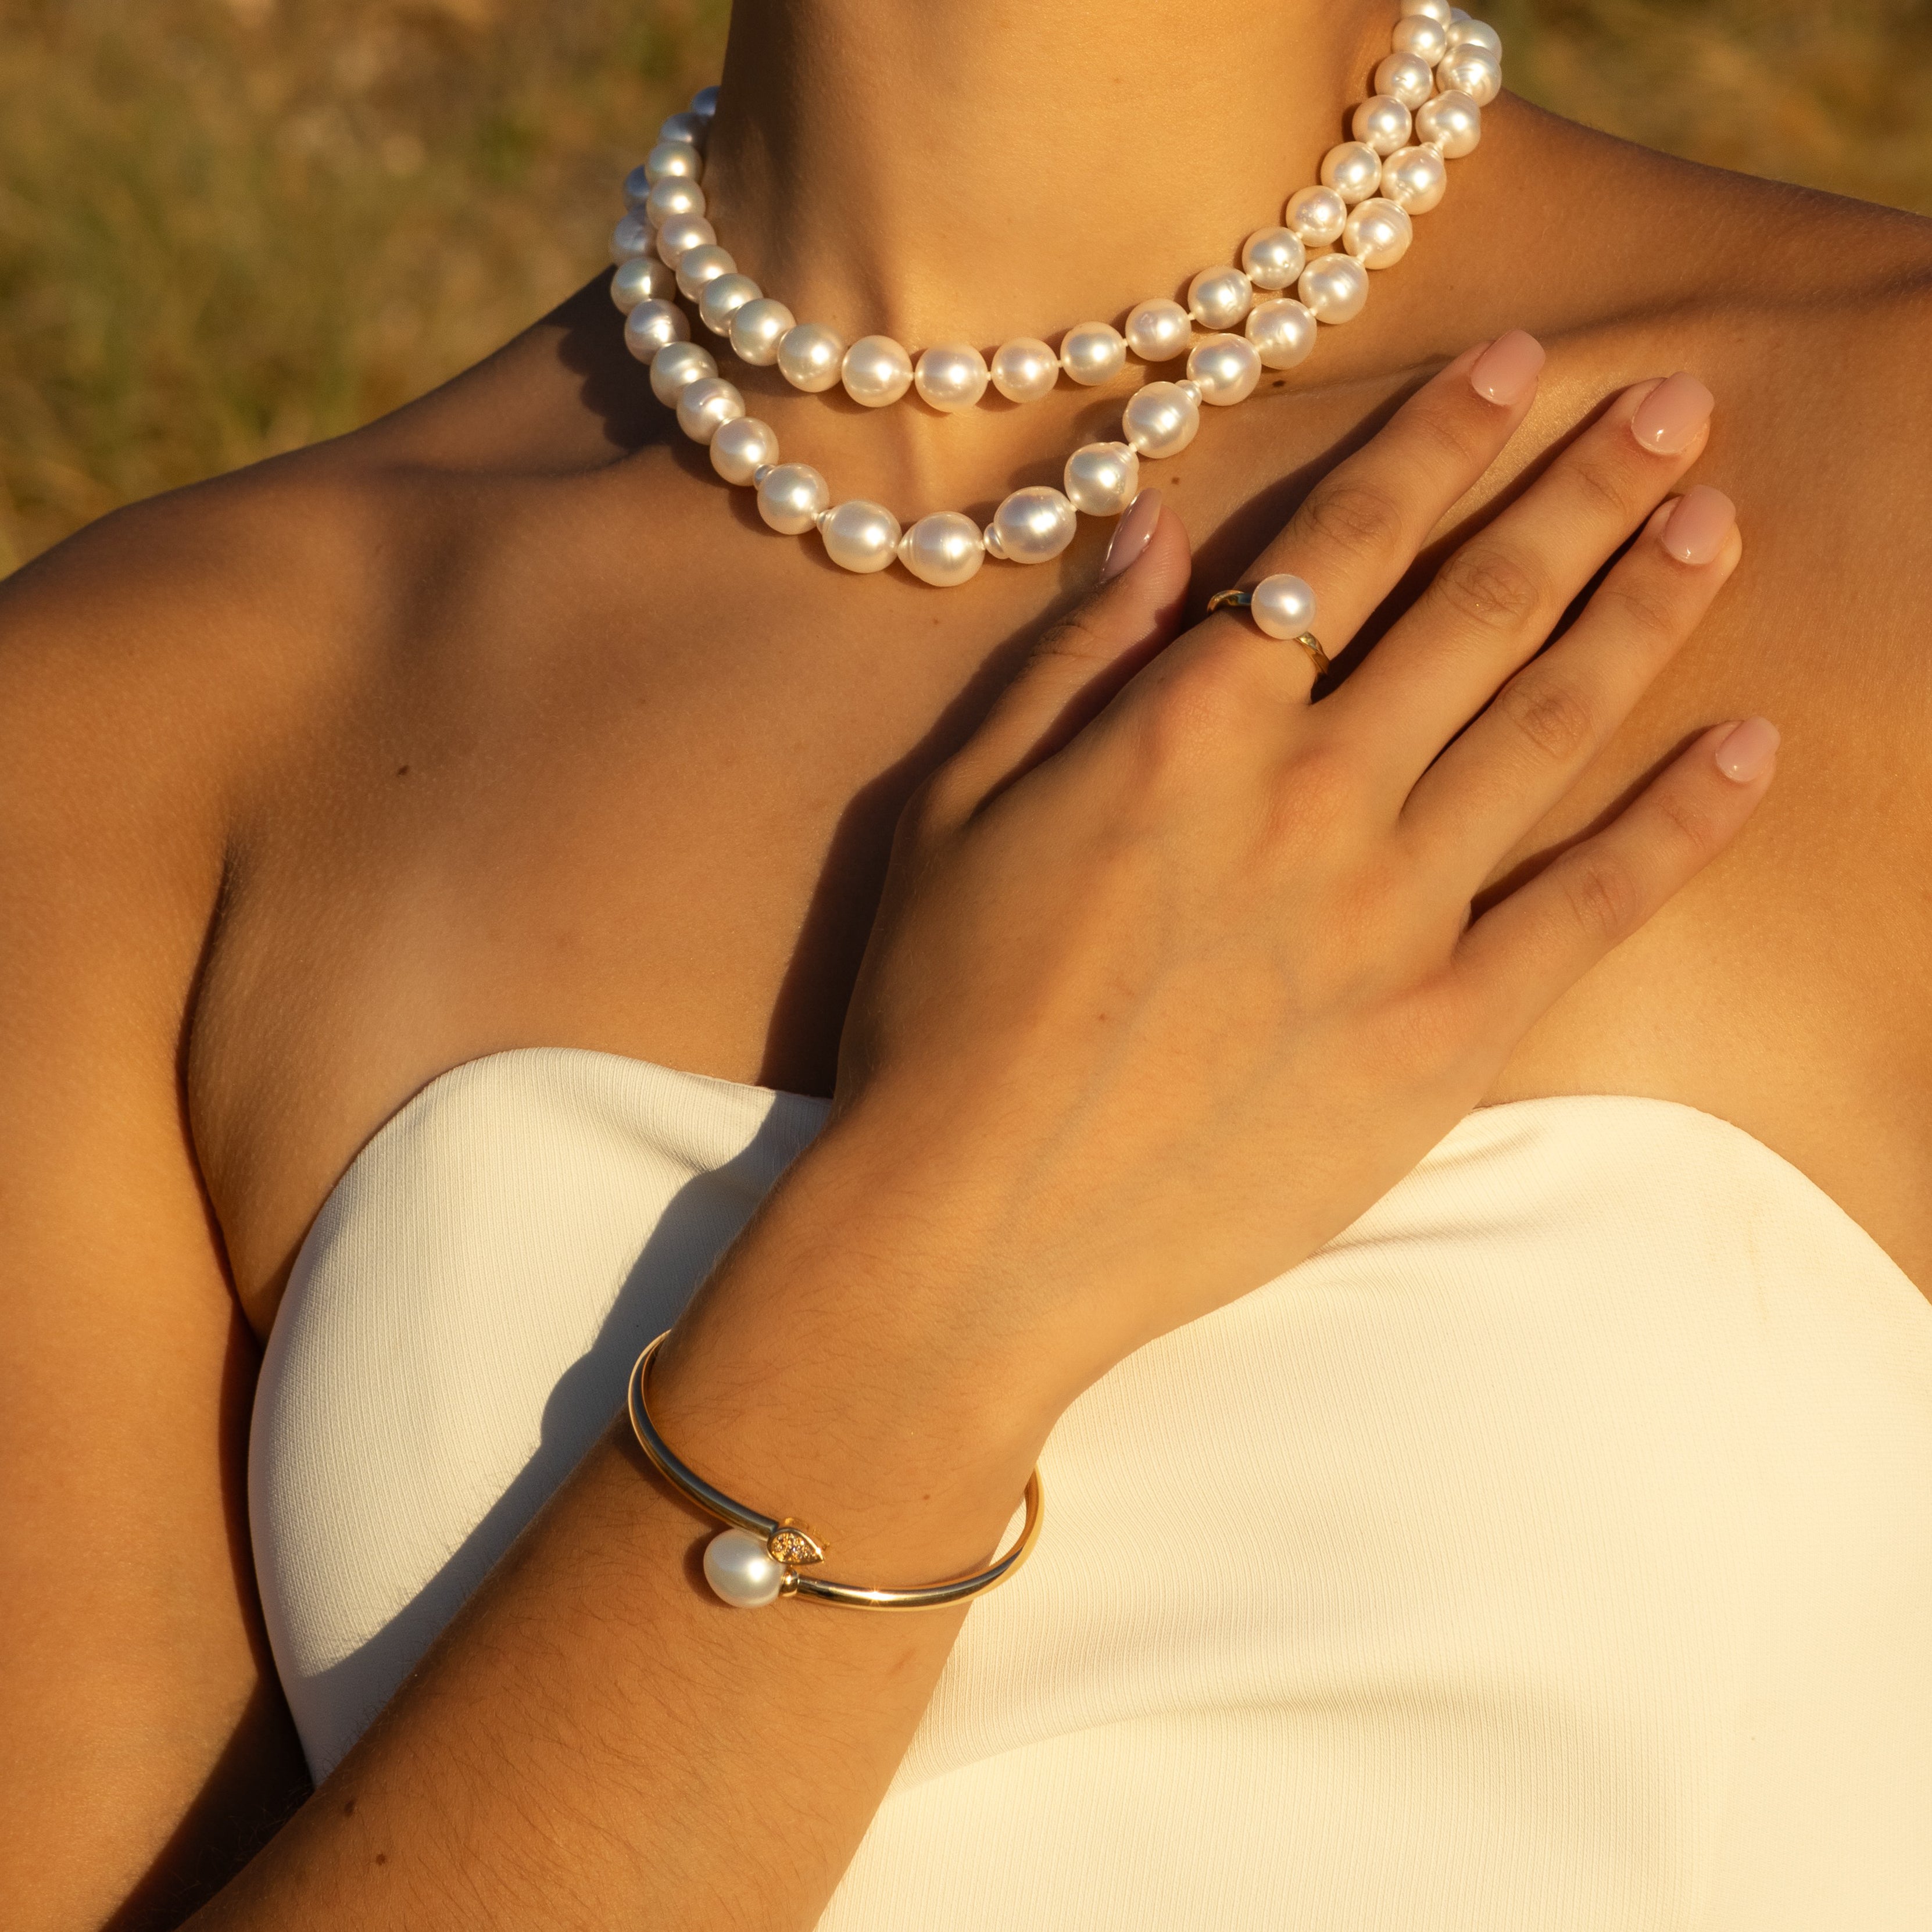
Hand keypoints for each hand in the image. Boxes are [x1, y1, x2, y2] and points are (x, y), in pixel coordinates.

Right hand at [824, 334, 1764, 1414]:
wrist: (975, 1229)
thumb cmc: (937, 1013)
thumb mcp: (958, 807)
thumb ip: (1075, 658)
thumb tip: (1165, 526)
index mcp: (1190, 730)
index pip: (1347, 543)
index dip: (1443, 437)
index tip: (1523, 362)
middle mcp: (1311, 796)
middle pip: (1480, 606)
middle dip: (1584, 489)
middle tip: (1675, 406)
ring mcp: (1389, 918)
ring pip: (1551, 725)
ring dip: (1645, 609)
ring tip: (1716, 521)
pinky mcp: (1440, 1039)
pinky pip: (1589, 907)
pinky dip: (1681, 822)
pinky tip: (1750, 746)